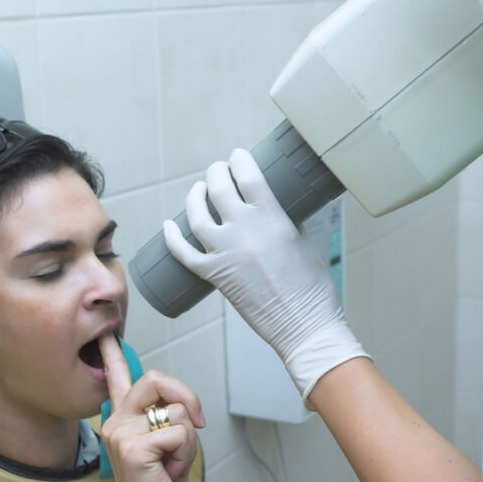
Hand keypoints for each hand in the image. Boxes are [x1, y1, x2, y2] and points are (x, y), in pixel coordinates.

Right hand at [99, 335, 204, 481]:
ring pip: (176, 410)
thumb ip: (162, 417)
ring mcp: (122, 432)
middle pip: (157, 378)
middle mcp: (116, 421)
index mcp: (121, 419)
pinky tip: (169, 471)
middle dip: (187, 397)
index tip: (104, 332)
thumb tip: (178, 402)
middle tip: (196, 423)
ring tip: (172, 462)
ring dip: (188, 439)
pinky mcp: (135, 446)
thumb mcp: (164, 444)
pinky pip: (180, 431)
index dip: (111, 352)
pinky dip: (186, 453)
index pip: (116, 377)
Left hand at [163, 148, 368, 404]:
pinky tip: (168, 226)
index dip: (240, 160)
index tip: (238, 156)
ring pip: (196, 216)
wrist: (304, 325)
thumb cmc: (313, 286)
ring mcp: (226, 254)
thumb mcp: (304, 241)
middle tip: (219, 171)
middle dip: (216, 173)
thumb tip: (272, 208)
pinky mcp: (215, 276)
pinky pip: (184, 254)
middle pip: (218, 188)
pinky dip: (172, 238)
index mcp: (273, 219)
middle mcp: (245, 232)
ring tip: (199, 190)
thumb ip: (285, 221)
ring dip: (194, 197)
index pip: (248, 176)